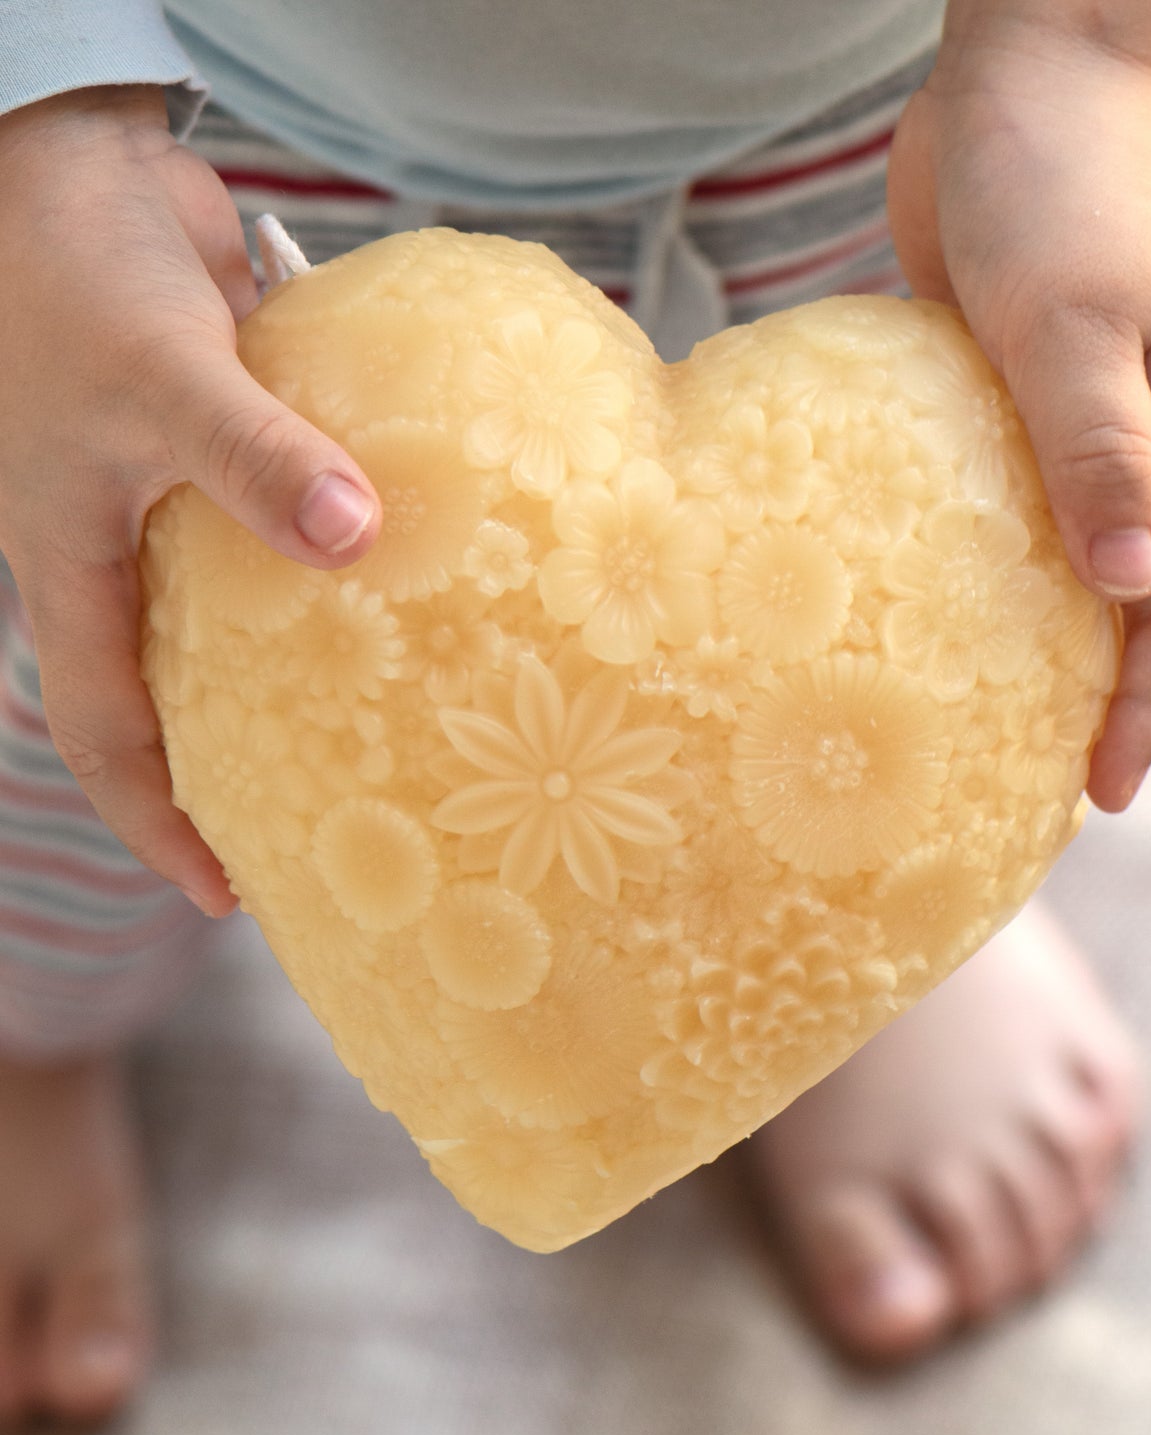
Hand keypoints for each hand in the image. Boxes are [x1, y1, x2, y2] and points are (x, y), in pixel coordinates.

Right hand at [0, 86, 380, 913]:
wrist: (72, 168)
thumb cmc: (77, 278)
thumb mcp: (159, 380)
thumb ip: (255, 459)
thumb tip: (358, 538)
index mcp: (74, 573)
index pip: (110, 736)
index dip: (161, 824)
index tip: (230, 897)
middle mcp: (127, 557)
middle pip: (184, 695)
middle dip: (250, 764)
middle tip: (345, 817)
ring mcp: (182, 507)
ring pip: (248, 615)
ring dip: (313, 659)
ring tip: (407, 717)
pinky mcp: (240, 454)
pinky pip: (292, 525)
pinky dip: (345, 552)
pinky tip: (424, 578)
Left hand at [888, 25, 1150, 809]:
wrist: (1032, 59)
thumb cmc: (1065, 177)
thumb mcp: (1082, 315)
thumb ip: (1099, 444)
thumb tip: (1127, 583)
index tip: (1103, 791)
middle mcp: (1127, 444)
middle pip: (1125, 599)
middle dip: (1095, 695)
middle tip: (1031, 783)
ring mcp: (1059, 417)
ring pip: (1053, 555)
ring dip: (1027, 637)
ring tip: (968, 716)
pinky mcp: (990, 390)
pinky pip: (983, 498)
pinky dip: (963, 558)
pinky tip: (904, 599)